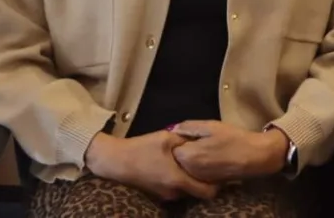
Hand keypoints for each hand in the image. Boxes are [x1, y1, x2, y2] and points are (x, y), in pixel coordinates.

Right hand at [86, 131, 217, 201]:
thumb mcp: (166, 138)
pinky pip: (176, 190)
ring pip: (187, 191)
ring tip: (191, 164)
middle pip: (198, 192)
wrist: (115, 162)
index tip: (218, 172)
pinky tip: (176, 167)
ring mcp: (165, 196)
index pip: (208, 192)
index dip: (217, 184)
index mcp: (178, 180)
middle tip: (207, 165)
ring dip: (190, 180)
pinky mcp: (158, 195)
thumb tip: (202, 139)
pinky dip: (180, 182)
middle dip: (204, 181)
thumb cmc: (141, 148)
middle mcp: (174, 193)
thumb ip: (186, 140)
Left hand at [170, 120, 288, 181]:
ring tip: (207, 148)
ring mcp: (198, 179)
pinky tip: (212, 158)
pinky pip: (196, 173)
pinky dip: (199, 166)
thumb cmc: (233, 138)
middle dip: (183, 150)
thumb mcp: (210, 126)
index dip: (180, 139)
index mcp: (188, 156)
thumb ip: (189, 127)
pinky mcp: (207, 183)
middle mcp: (189, 171)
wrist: (254, 156)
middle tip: (199, 140)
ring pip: (186, 166)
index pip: (172, 147)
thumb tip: (174, 128)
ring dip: (191, 158)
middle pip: (177, 159)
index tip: (191, 134)